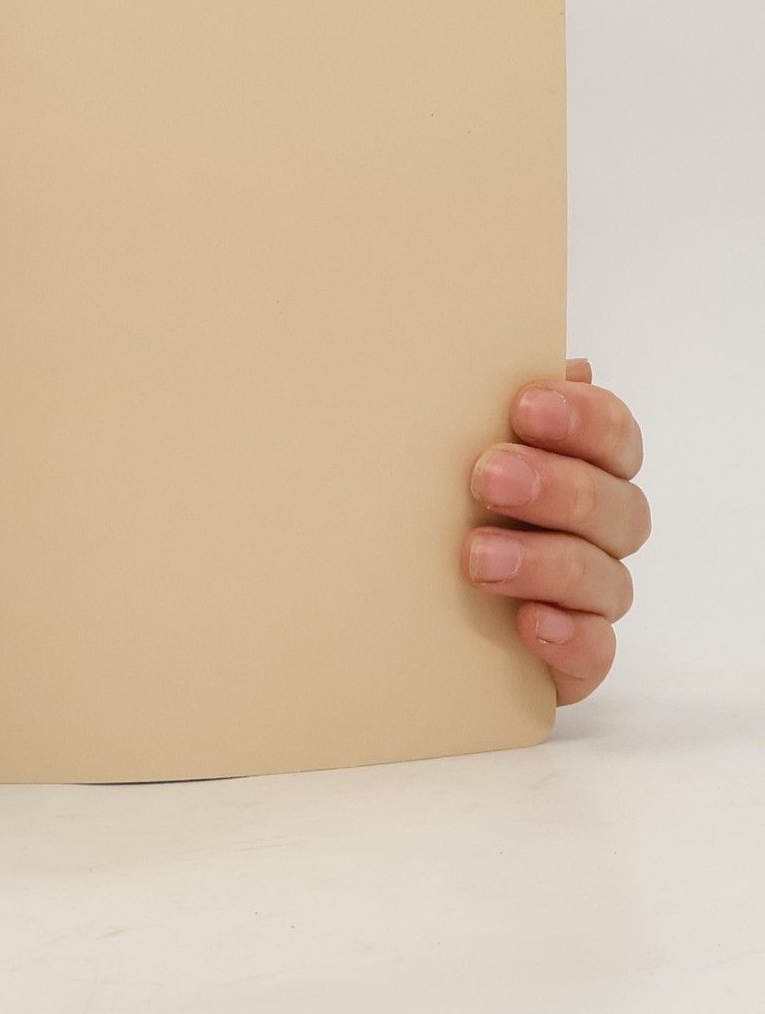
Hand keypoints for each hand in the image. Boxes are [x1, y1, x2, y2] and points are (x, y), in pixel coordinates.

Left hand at [463, 358, 648, 704]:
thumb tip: (531, 358)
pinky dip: (569, 638)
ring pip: (604, 578)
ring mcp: (587, 596)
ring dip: (546, 562)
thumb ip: (476, 403)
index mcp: (578, 466)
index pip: (613, 433)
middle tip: (488, 477)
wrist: (396, 604)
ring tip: (477, 558)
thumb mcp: (440, 447)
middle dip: (557, 487)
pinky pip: (595, 651)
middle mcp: (595, 529)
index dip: (583, 418)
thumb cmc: (435, 503)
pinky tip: (530, 623)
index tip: (525, 406)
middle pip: (617, 505)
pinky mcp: (572, 655)